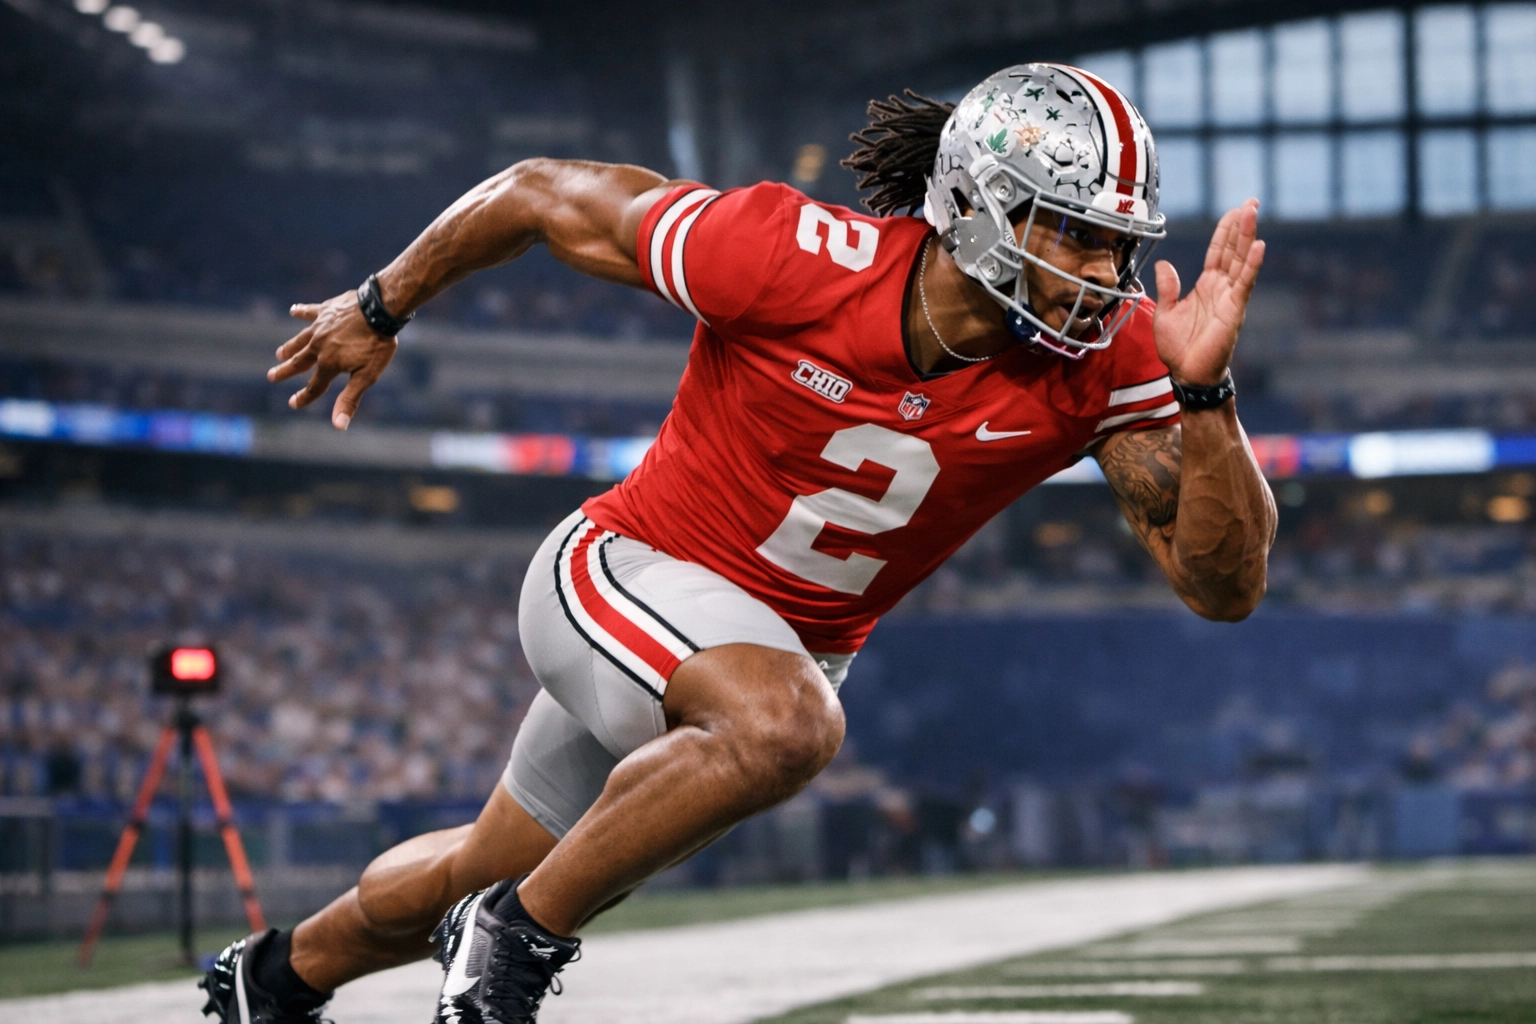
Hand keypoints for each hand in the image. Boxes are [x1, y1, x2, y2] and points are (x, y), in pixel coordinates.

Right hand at [267, 290, 397, 429]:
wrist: (380, 309)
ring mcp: (320, 327)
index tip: (293, 404)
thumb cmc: (377, 344)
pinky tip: (293, 310)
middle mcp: (319, 346)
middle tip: (272, 376)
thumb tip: (338, 426)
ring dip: (290, 347)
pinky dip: (301, 311)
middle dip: (286, 371)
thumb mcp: (367, 376)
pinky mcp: (326, 310)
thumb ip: (350, 399)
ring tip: (280, 353)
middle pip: (299, 362)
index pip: (314, 386)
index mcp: (329, 363)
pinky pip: (310, 312)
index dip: (305, 397)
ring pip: (301, 340)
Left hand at [1151, 198, 1264, 387]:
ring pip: (1241, 260)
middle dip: (1242, 225)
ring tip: (1253, 212)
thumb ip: (1168, 287)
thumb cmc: (1178, 348)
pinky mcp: (1235, 310)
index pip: (1218, 251)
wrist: (1187, 374)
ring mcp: (1230, 297)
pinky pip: (1244, 283)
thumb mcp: (1165, 312)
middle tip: (1251, 202)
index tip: (1234, 210)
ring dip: (1247, 236)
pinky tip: (1258, 246)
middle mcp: (1222, 287)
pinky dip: (1252, 265)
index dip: (1225, 231)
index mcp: (1206, 285)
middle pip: (1234, 250)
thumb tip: (1164, 264)